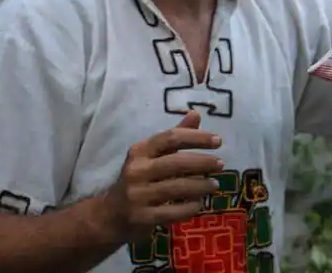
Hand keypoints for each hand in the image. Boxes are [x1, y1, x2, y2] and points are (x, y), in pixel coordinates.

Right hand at [100, 111, 223, 240]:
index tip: (218, 140)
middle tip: (221, 164)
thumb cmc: (138, 179)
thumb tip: (196, 113)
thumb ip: (174, 136)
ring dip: (201, 186)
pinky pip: (173, 211)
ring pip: (177, 188)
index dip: (196, 137)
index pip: (171, 137)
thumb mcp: (151, 155)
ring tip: (214, 184)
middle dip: (202, 162)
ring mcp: (138, 195)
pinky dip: (190, 207)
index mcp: (140, 151)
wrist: (110, 215)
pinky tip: (200, 203)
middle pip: (176, 163)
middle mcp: (137, 171)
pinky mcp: (142, 217)